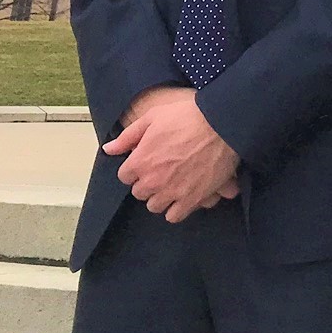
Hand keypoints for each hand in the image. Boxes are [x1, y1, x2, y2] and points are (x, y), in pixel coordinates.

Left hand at [106, 90, 240, 222]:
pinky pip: (174, 216)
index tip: (148, 161)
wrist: (223, 124)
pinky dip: (176, 209)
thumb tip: (108, 149)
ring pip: (155, 206)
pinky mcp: (192, 198)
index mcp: (140, 161)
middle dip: (148, 183)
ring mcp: (172, 191)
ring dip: (161, 197)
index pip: (125, 176)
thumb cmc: (188, 117)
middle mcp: (152, 180)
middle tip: (162, 171)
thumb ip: (128, 136)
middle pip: (139, 192)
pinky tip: (182, 197)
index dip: (136, 167)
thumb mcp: (154, 117)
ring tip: (172, 185)